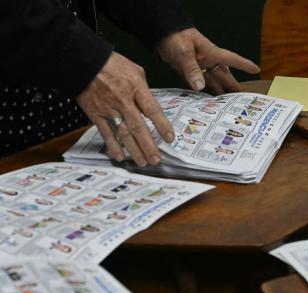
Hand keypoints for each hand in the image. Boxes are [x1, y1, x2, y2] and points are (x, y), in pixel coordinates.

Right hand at [76, 52, 173, 166]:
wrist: (83, 61)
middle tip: (156, 160)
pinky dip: (113, 146)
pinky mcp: (95, 114)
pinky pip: (105, 133)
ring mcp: (108, 108)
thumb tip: (151, 106)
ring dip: (134, 150)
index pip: (152, 110)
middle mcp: (123, 100)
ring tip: (143, 162)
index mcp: (135, 88)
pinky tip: (120, 156)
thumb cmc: (110, 64)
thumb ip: (144, 90)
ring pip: (123, 133)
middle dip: (148, 146)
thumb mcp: (135, 71)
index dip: (162, 126)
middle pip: (138, 127)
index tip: (170, 139)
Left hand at [157, 28, 259, 93]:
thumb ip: (192, 69)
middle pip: (225, 75)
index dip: (244, 65)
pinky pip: (200, 84)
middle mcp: (208, 60)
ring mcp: (200, 66)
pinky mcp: (190, 72)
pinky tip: (207, 102)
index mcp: (212, 52)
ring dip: (220, 92)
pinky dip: (204, 93)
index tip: (257, 69)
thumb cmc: (175, 37)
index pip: (232, 59)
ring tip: (228, 105)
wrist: (160, 34)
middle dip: (233, 87)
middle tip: (242, 100)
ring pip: (214, 81)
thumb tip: (200, 86)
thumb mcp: (184, 52)